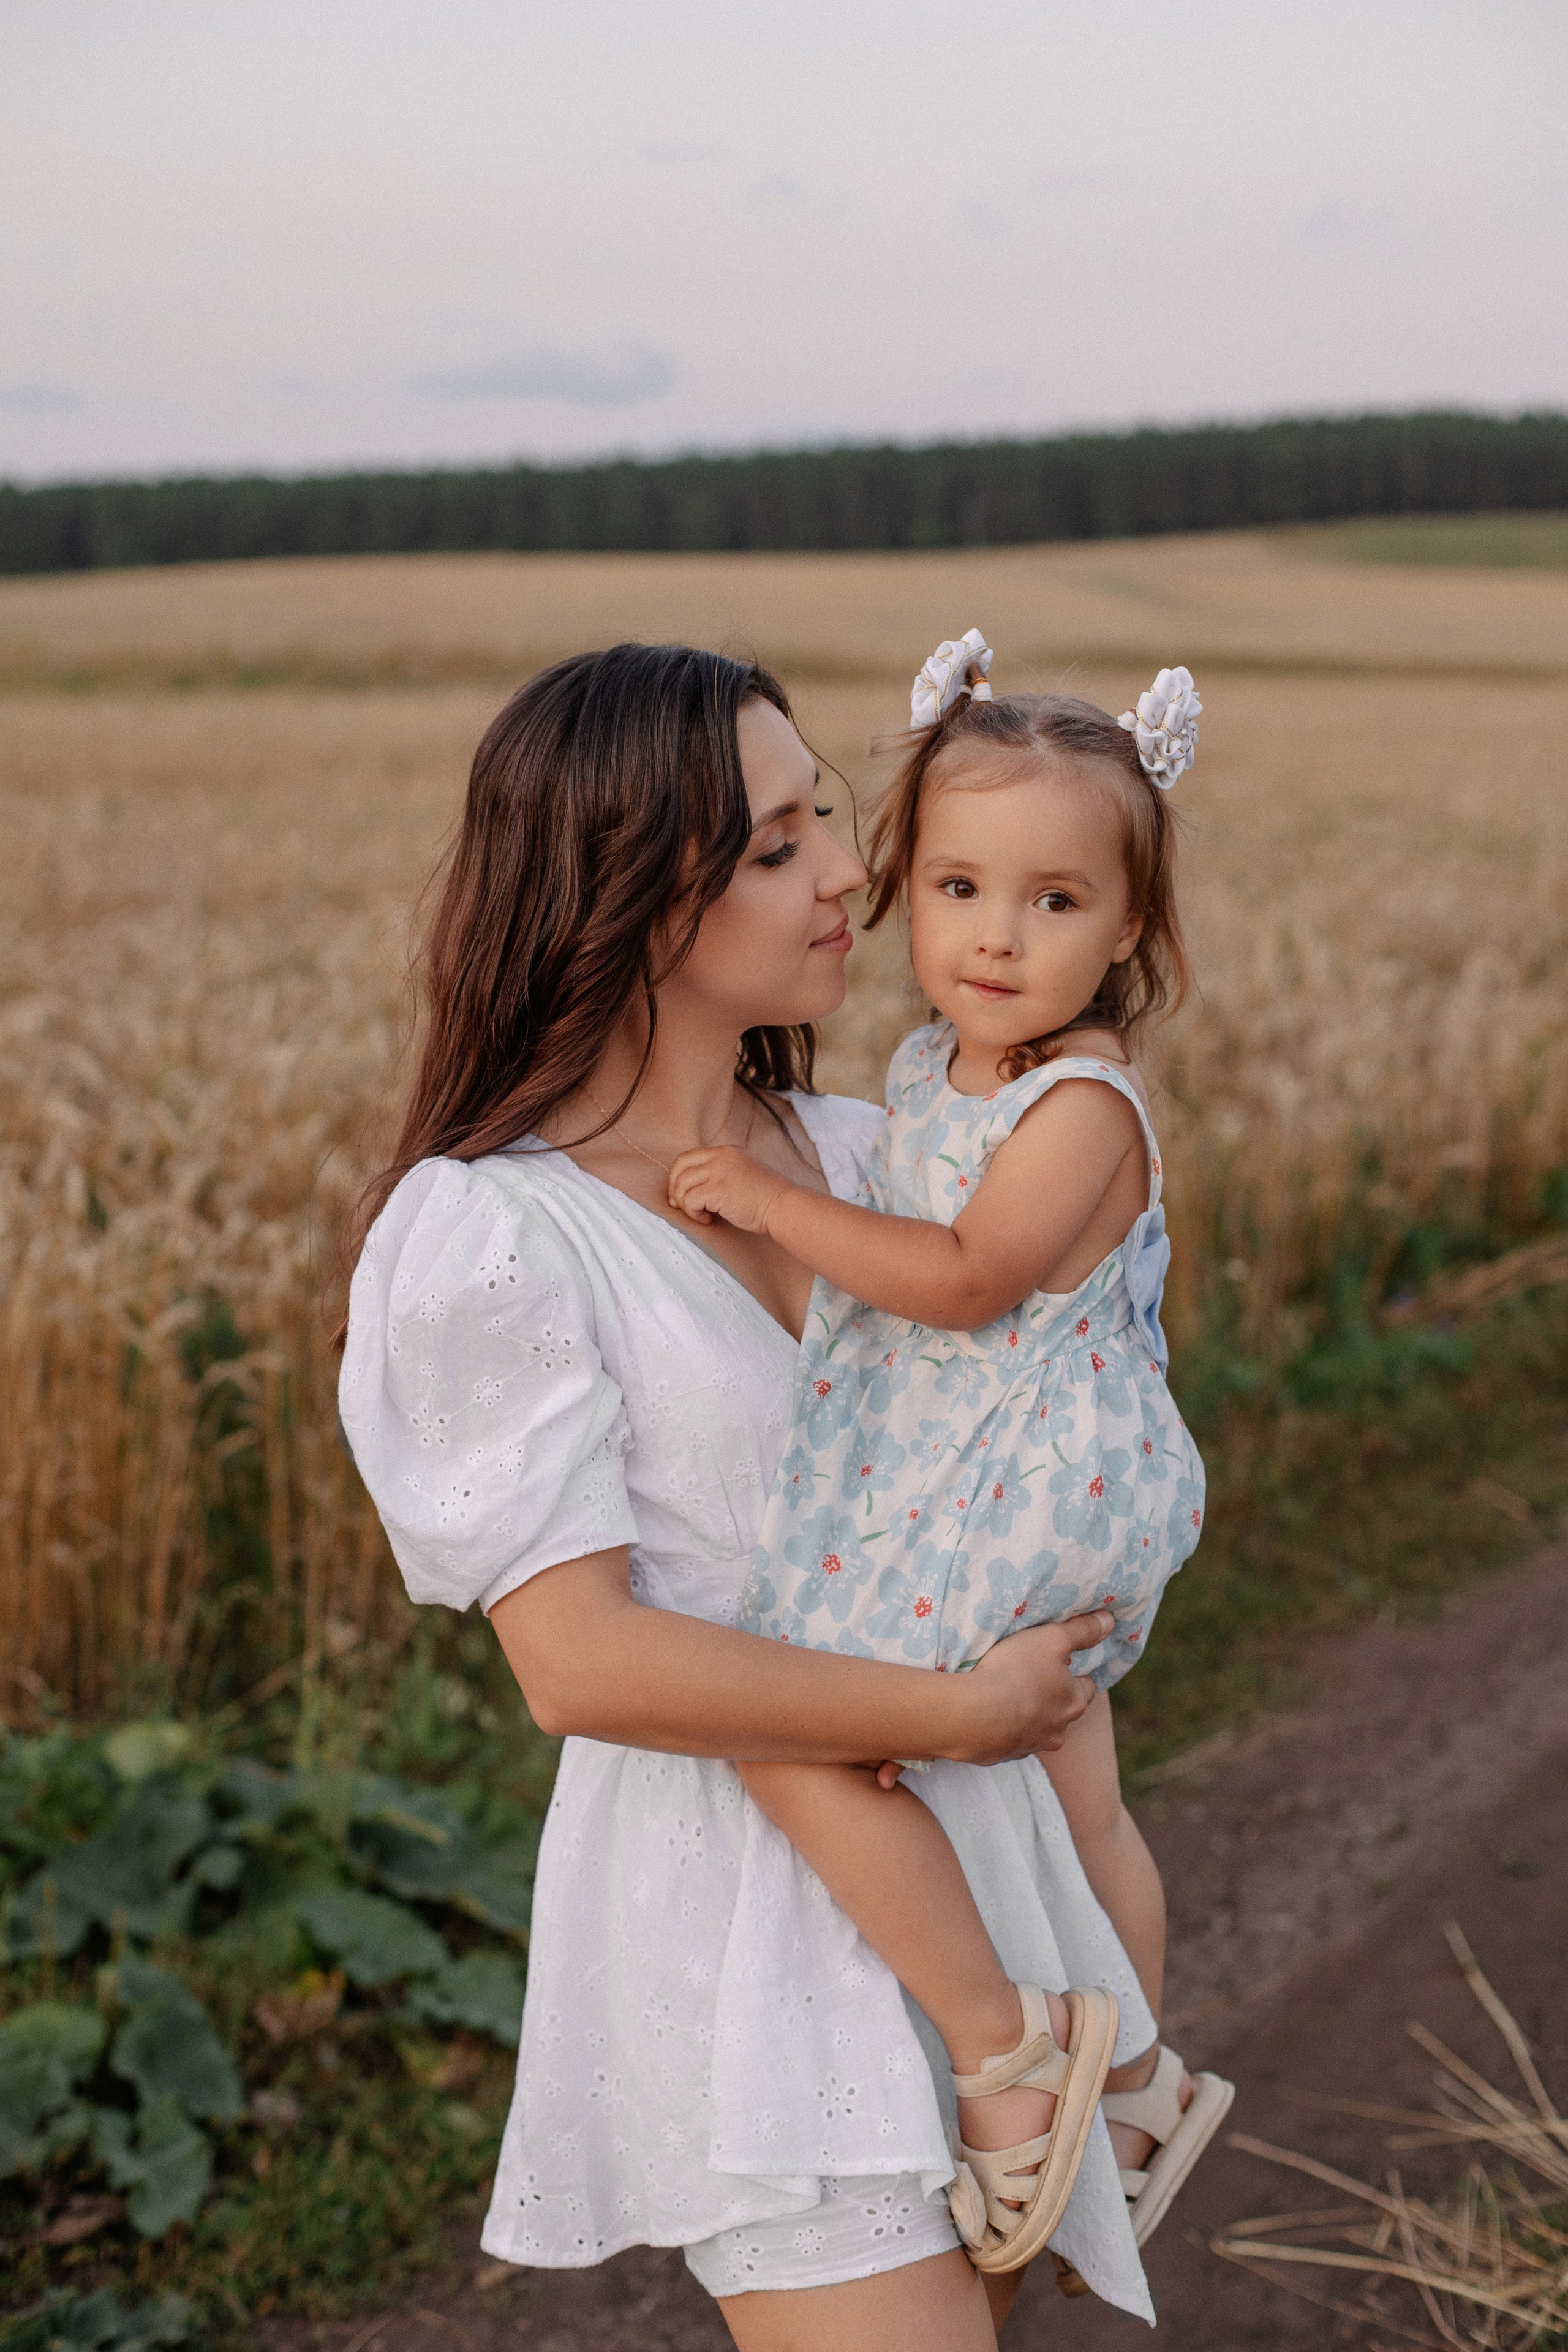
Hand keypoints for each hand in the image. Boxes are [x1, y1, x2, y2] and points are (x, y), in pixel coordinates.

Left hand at [667, 1144, 791, 1233]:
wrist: (784, 1206)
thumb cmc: (767, 1197)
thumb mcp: (742, 1172)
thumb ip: (721, 1172)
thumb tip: (694, 1185)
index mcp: (726, 1151)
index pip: (689, 1157)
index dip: (678, 1175)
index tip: (680, 1193)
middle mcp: (720, 1157)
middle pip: (680, 1167)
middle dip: (674, 1189)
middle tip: (679, 1206)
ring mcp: (718, 1171)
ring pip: (682, 1186)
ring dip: (686, 1205)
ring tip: (702, 1215)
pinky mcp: (718, 1189)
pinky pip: (690, 1201)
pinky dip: (694, 1214)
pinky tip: (709, 1219)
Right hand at [945, 1612, 1111, 1765]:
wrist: (972, 1715)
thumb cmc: (1016, 1671)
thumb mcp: (1051, 1639)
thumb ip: (1082, 1630)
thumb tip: (1109, 1621)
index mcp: (1073, 1703)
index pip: (1086, 1688)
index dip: (1075, 1674)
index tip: (1062, 1664)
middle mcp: (1057, 1731)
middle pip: (1061, 1711)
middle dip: (1051, 1697)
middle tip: (1032, 1677)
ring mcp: (1029, 1746)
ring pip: (1035, 1728)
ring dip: (1026, 1715)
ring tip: (1005, 1695)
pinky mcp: (1001, 1755)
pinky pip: (1007, 1739)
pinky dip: (1002, 1727)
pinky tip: (987, 1713)